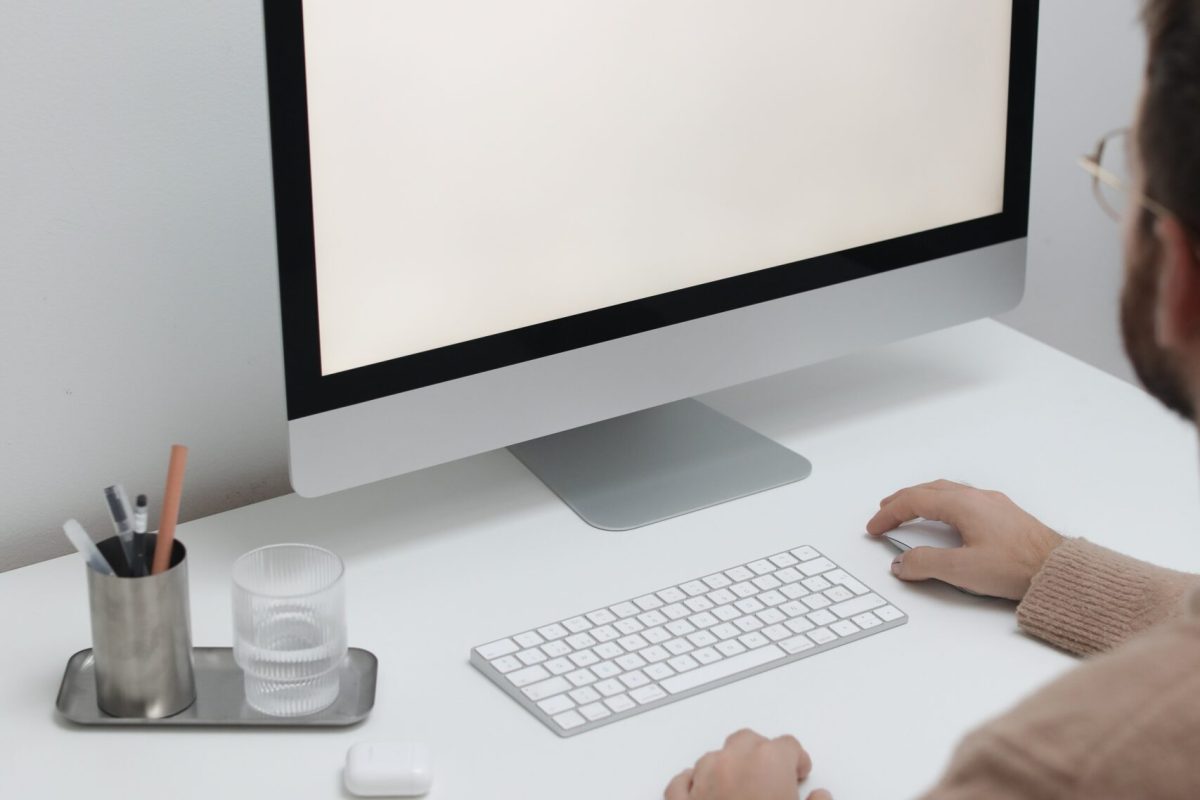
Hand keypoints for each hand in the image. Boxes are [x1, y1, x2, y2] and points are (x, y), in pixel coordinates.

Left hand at [664, 729, 831, 799]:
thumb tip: (821, 798)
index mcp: (768, 762)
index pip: (788, 745)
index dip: (796, 760)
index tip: (800, 773)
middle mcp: (732, 762)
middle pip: (748, 741)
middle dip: (761, 754)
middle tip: (775, 778)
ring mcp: (701, 779)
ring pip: (714, 758)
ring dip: (728, 768)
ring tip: (743, 792)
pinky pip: (682, 782)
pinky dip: (692, 783)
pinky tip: (704, 794)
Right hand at [866, 480, 1063, 599]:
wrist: (1059, 569)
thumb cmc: (1018, 566)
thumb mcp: (962, 570)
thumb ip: (925, 564)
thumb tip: (902, 563)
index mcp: (963, 505)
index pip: (914, 501)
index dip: (889, 513)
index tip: (875, 526)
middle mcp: (978, 498)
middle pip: (930, 490)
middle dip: (903, 500)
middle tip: (885, 511)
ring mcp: (994, 504)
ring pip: (948, 491)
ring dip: (923, 499)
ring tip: (911, 510)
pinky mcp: (1005, 515)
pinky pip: (964, 499)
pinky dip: (943, 504)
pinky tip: (948, 518)